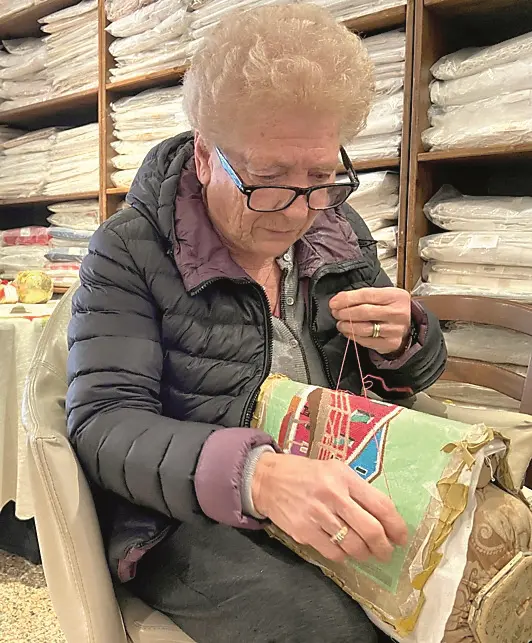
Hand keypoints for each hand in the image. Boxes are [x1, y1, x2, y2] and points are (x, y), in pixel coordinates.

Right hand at [252, 452, 407, 563]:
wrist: (268, 480)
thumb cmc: (307, 474)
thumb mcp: (334, 470)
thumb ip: (357, 489)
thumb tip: (384, 517)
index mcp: (344, 477)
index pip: (381, 505)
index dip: (396, 526)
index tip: (401, 537)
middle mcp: (333, 495)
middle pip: (371, 531)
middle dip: (384, 547)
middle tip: (386, 552)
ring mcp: (317, 515)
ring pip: (353, 546)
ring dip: (364, 554)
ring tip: (365, 552)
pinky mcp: (304, 531)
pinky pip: (333, 553)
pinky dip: (343, 556)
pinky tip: (342, 550)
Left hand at [329, 287, 410, 354]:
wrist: (407, 325)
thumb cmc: (391, 308)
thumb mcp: (383, 295)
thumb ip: (363, 296)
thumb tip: (339, 300)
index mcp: (396, 296)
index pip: (366, 295)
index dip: (347, 299)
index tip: (334, 302)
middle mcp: (397, 313)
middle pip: (364, 312)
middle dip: (345, 312)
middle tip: (336, 313)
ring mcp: (395, 330)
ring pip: (364, 328)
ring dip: (347, 326)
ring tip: (340, 323)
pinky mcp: (390, 343)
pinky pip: (366, 341)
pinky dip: (353, 336)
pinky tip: (348, 332)